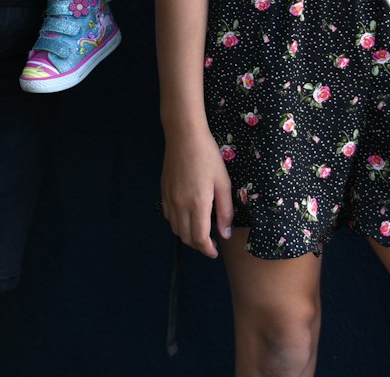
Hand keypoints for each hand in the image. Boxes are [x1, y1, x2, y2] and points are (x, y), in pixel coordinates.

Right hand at [161, 128, 232, 258]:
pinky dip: (178, 223)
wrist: (184, 136)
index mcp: (198, 203)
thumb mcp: (223, 182)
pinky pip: (169, 216)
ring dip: (188, 236)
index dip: (208, 250)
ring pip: (176, 229)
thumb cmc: (208, 156)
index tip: (215, 252)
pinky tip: (187, 216)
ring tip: (200, 232)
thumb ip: (225, 211)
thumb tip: (225, 234)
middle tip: (211, 244)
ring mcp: (169, 199)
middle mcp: (180, 205)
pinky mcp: (164, 192)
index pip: (200, 238)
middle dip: (199, 246)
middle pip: (186, 237)